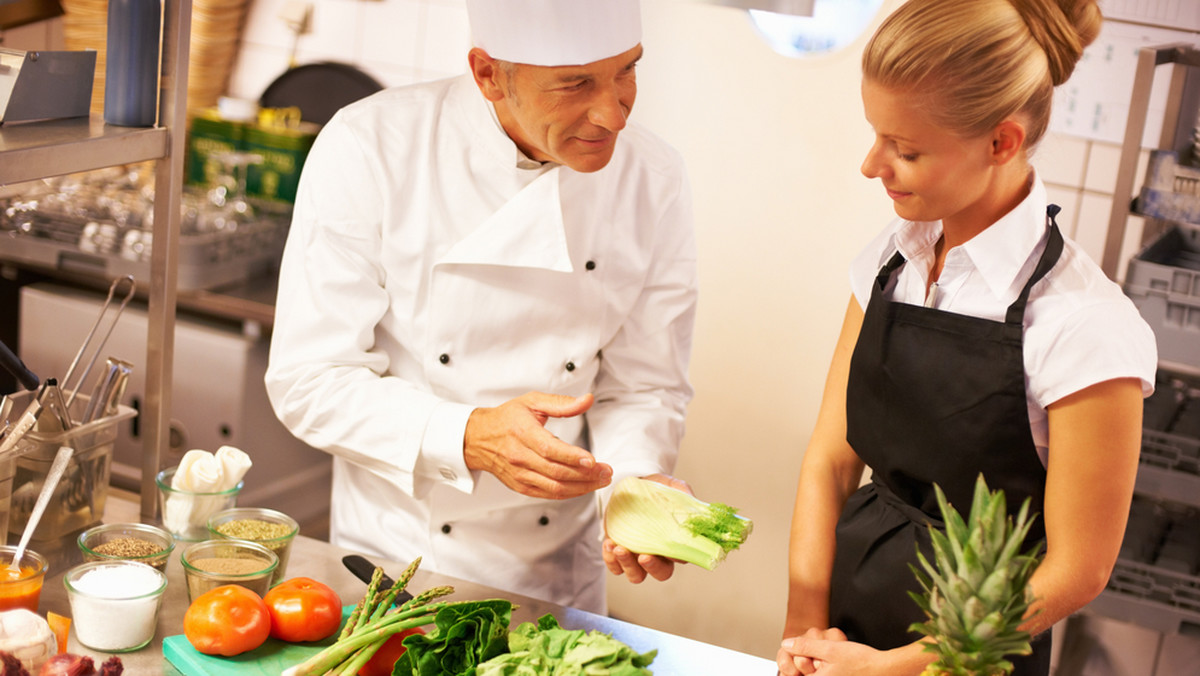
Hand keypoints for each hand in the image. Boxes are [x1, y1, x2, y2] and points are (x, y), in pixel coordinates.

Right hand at [463, 392, 611, 498]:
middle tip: (606, 471)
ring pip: (555, 488)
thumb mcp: (532, 402)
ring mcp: (520, 474)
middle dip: (586, 475)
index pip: (550, 449)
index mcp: (523, 433)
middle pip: (556, 472)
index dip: (572, 457)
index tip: (593, 460)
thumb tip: (587, 400)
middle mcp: (520, 457)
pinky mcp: (521, 486)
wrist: (478, 438)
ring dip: (582, 487)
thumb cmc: (506, 418)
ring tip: (601, 481)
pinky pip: (548, 494)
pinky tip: (584, 487)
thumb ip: (561, 403)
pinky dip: (569, 493)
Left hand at [602, 474, 690, 582]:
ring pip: (636, 575)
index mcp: (675, 542)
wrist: (631, 486)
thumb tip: (694, 505)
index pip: (682, 557)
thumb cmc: (656, 489)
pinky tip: (609, 544)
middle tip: (644, 556)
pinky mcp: (618, 552)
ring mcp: (637, 555)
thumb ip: (684, 494)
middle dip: (652, 568)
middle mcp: (658, 554)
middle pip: (661, 574)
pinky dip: (611, 560)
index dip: (678, 557)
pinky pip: (615, 566)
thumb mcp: (672, 487)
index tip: (671, 550)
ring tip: (619, 548)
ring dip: (628, 565)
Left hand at [778, 630, 915, 675]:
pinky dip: (824, 669)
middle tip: (811, 654)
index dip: (794, 663)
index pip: (795, 672)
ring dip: (815, 666)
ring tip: (829, 659)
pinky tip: (835, 663)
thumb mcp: (829, 649)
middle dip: (805, 663)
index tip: (797, 654)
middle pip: (804, 673)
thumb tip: (786, 644)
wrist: (884, 670)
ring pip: (815, 673)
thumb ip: (805, 647)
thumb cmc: (860, 661)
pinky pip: (824, 674)